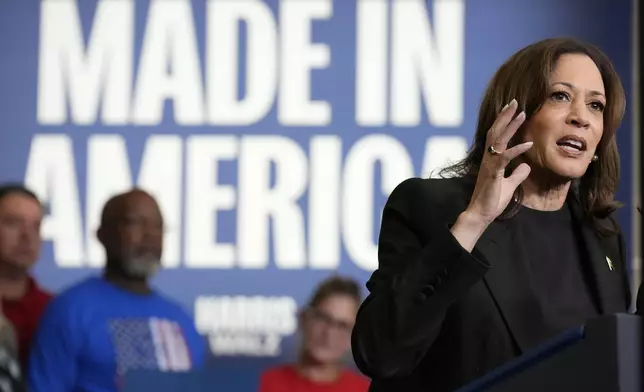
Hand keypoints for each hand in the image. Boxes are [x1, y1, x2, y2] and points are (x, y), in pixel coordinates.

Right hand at [466, 99, 532, 224]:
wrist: (481, 214)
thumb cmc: (492, 200)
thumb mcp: (509, 185)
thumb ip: (517, 175)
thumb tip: (526, 166)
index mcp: (491, 159)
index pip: (496, 136)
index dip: (503, 122)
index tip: (511, 109)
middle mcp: (488, 158)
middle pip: (495, 132)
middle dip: (505, 116)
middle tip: (515, 102)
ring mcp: (490, 165)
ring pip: (499, 140)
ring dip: (510, 126)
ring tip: (521, 113)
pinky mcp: (493, 173)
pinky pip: (505, 157)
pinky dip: (516, 149)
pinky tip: (528, 143)